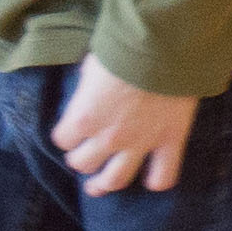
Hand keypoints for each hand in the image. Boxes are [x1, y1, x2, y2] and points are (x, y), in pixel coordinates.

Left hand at [52, 61, 200, 194]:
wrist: (164, 46)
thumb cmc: (123, 49)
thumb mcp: (92, 65)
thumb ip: (87, 88)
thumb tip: (87, 92)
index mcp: (84, 117)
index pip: (62, 139)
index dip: (65, 134)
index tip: (70, 130)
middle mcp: (108, 137)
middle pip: (83, 164)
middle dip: (80, 159)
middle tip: (84, 154)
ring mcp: (140, 143)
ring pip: (116, 179)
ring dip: (105, 184)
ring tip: (102, 184)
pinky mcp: (169, 141)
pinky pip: (164, 175)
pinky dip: (156, 181)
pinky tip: (150, 180)